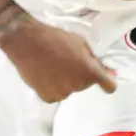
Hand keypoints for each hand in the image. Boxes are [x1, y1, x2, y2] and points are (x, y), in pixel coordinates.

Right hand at [0, 19, 115, 102]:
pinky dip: (53, 86)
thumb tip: (110, 72)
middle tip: (67, 60)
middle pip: (86, 84)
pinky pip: (56, 93)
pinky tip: (45, 73)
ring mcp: (62, 93)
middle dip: (81, 74)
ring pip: (70, 88)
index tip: (102, 76)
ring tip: (53, 65)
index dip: (107, 81)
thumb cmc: (55, 37)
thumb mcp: (81, 43)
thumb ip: (96, 60)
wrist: (25, 42)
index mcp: (89, 71)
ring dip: (66, 80)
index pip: (109, 86)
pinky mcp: (48, 98)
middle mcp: (78, 86)